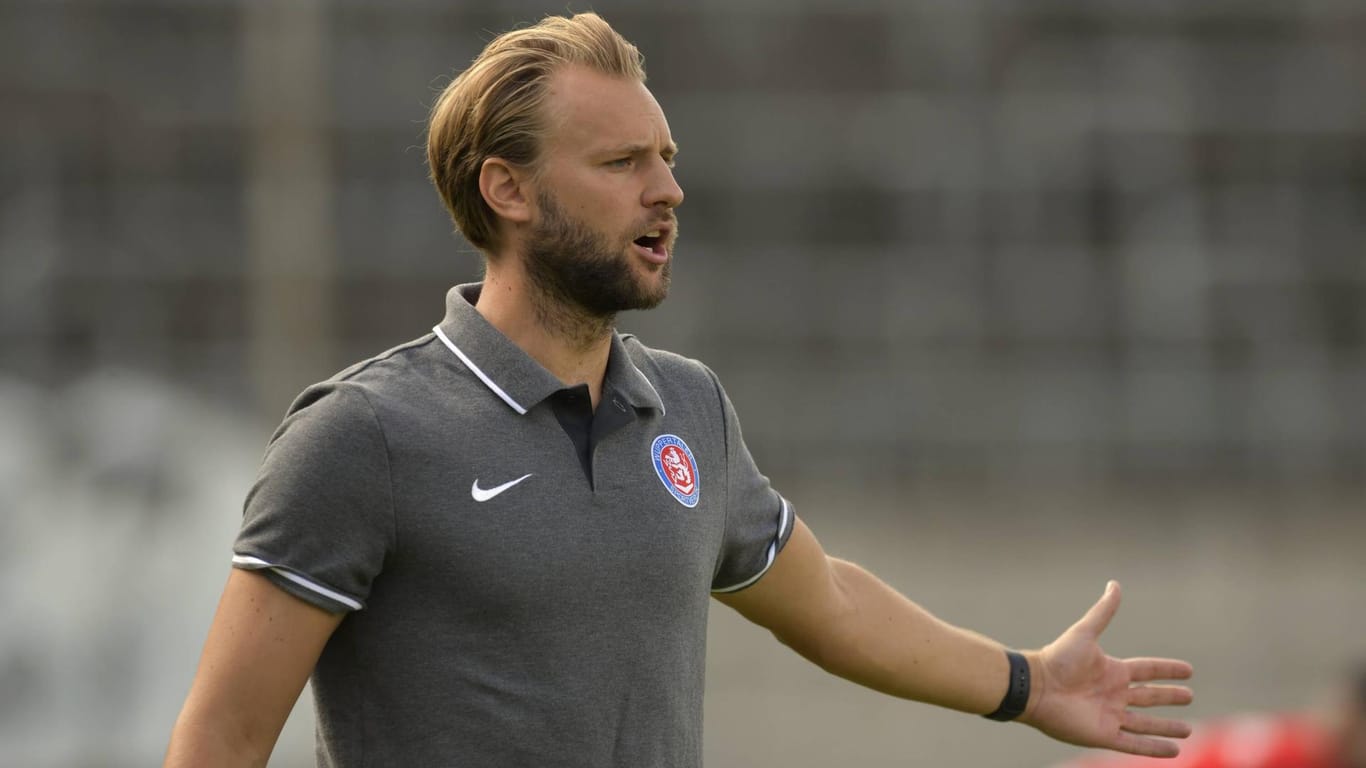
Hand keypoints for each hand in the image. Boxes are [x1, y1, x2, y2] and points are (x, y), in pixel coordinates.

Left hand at [1021, 581, 1193, 757]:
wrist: (1036, 687)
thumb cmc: (1058, 659)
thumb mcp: (1085, 633)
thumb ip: (1103, 611)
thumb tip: (1115, 584)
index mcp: (1112, 671)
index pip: (1147, 671)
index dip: (1167, 670)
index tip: (1188, 670)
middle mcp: (1113, 694)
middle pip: (1149, 697)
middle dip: (1169, 697)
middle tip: (1189, 696)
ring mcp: (1110, 715)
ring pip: (1146, 724)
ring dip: (1166, 727)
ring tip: (1188, 730)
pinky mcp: (1104, 735)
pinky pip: (1135, 743)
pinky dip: (1154, 748)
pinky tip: (1174, 752)